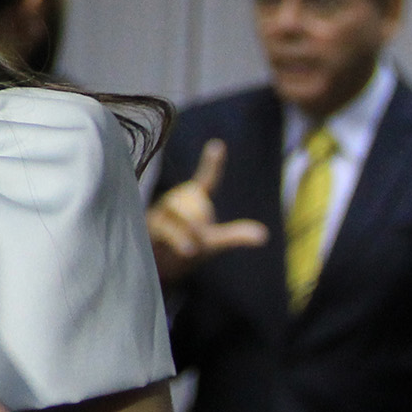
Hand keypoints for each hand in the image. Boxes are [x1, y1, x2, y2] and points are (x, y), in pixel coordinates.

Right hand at [145, 138, 268, 283]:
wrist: (157, 266)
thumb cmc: (184, 247)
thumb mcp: (213, 242)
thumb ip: (234, 235)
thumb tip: (264, 234)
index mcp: (192, 198)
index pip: (206, 179)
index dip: (212, 163)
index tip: (218, 145)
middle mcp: (174, 200)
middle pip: (191, 199)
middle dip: (200, 220)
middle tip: (200, 240)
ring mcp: (159, 212)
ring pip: (179, 212)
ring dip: (189, 233)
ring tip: (190, 249)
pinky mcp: (147, 227)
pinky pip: (165, 229)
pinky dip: (178, 240)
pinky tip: (187, 249)